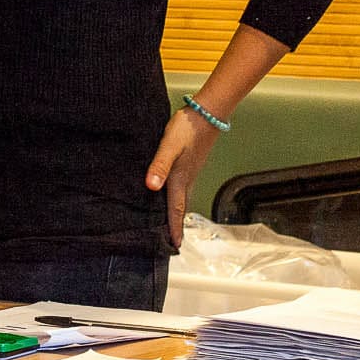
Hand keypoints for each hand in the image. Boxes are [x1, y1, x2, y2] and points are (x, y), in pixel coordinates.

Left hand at [144, 107, 221, 249]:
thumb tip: (151, 187)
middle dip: (176, 225)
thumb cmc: (187, 129)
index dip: (174, 227)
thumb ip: (160, 165)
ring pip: (182, 197)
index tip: (174, 245)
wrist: (207, 113)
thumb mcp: (169, 146)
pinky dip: (177, 197)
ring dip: (177, 212)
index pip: (176, 209)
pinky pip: (183, 187)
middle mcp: (187, 179)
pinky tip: (170, 194)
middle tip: (172, 241)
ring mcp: (190, 172)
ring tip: (171, 224)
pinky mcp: (190, 164)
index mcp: (180, 178)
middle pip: (181, 207)